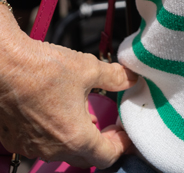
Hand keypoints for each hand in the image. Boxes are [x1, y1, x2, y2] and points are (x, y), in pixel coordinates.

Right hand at [0, 23, 136, 168]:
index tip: (126, 133)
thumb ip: (113, 77)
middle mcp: (53, 149)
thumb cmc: (44, 68)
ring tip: (86, 118)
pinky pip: (42, 145)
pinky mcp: (16, 140)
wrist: (4, 66)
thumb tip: (130, 79)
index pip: (107, 156)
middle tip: (111, 127)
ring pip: (62, 152)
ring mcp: (32, 147)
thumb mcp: (88, 68)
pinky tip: (59, 114)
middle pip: (86, 158)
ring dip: (78, 140)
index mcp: (75, 137)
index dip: (121, 145)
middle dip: (102, 144)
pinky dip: (55, 136)